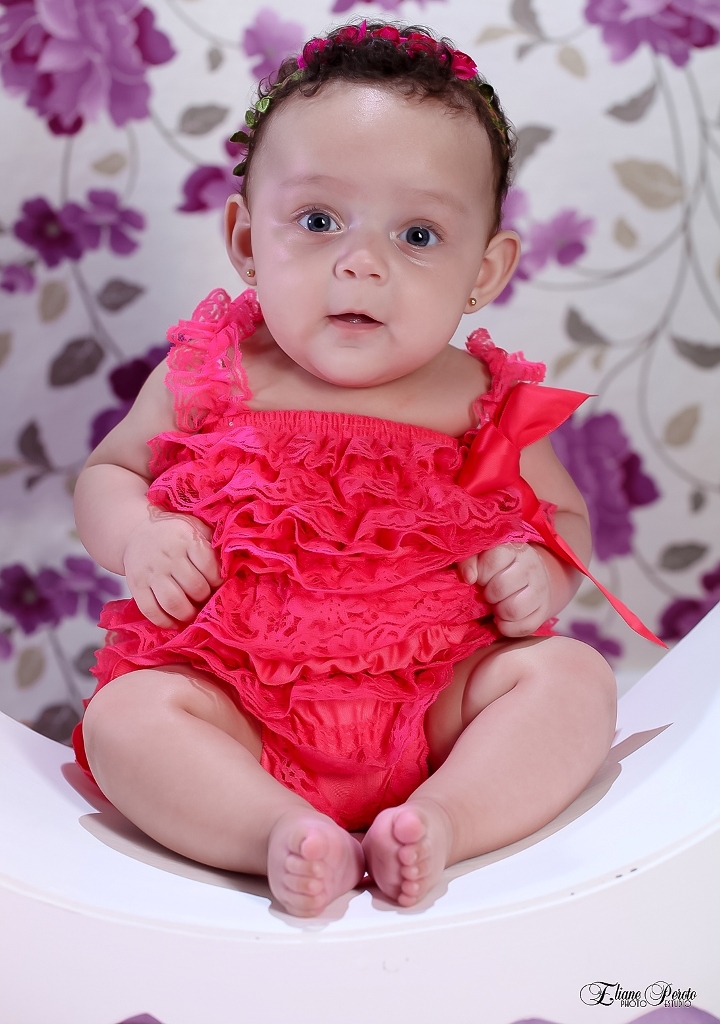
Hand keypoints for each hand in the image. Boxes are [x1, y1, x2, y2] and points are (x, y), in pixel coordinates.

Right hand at [123, 510, 222, 627]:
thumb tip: (233, 570)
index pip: (209, 567)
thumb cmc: (176, 534)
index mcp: (186, 539)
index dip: (218, 581)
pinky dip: (165, 622)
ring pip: (173, 603)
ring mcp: (151, 572)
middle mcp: (168, 556)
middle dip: (205, 599)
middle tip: (207, 601)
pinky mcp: (136, 586)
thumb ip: (214, 546)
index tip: (219, 585)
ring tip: (193, 614)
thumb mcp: (197, 529)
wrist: (138, 533)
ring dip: (187, 614)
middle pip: (194, 588)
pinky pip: (151, 611)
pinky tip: (174, 621)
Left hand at [458, 542, 551, 636]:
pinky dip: (508, 628)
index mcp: (513, 551)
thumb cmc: (500, 568)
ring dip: (499, 612)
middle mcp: (530, 568)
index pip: (494, 559)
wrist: (533, 577)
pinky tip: (503, 619)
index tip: (479, 579)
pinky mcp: (544, 611)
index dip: (481, 573)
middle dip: (488, 594)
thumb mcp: (484, 557)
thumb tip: (468, 577)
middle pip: (501, 587)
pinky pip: (524, 627)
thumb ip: (470, 561)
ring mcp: (540, 590)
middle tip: (488, 595)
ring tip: (497, 607)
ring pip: (514, 610)